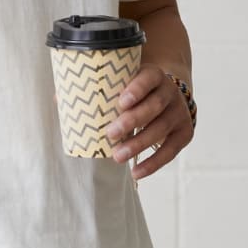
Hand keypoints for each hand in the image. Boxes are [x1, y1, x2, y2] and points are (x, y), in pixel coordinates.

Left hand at [106, 64, 193, 179]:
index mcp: (154, 75)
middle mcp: (170, 92)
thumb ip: (103, 88)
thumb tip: (63, 100)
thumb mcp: (125, 82)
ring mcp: (179, 113)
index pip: (148, 78)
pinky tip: (136, 172)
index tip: (121, 102)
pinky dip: (153, 163)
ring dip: (138, 144)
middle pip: (155, 105)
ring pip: (161, 129)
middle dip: (132, 121)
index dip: (137, 90)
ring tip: (118, 156)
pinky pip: (170, 150)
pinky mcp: (184, 133)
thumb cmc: (135, 92)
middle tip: (110, 134)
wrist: (167, 97)